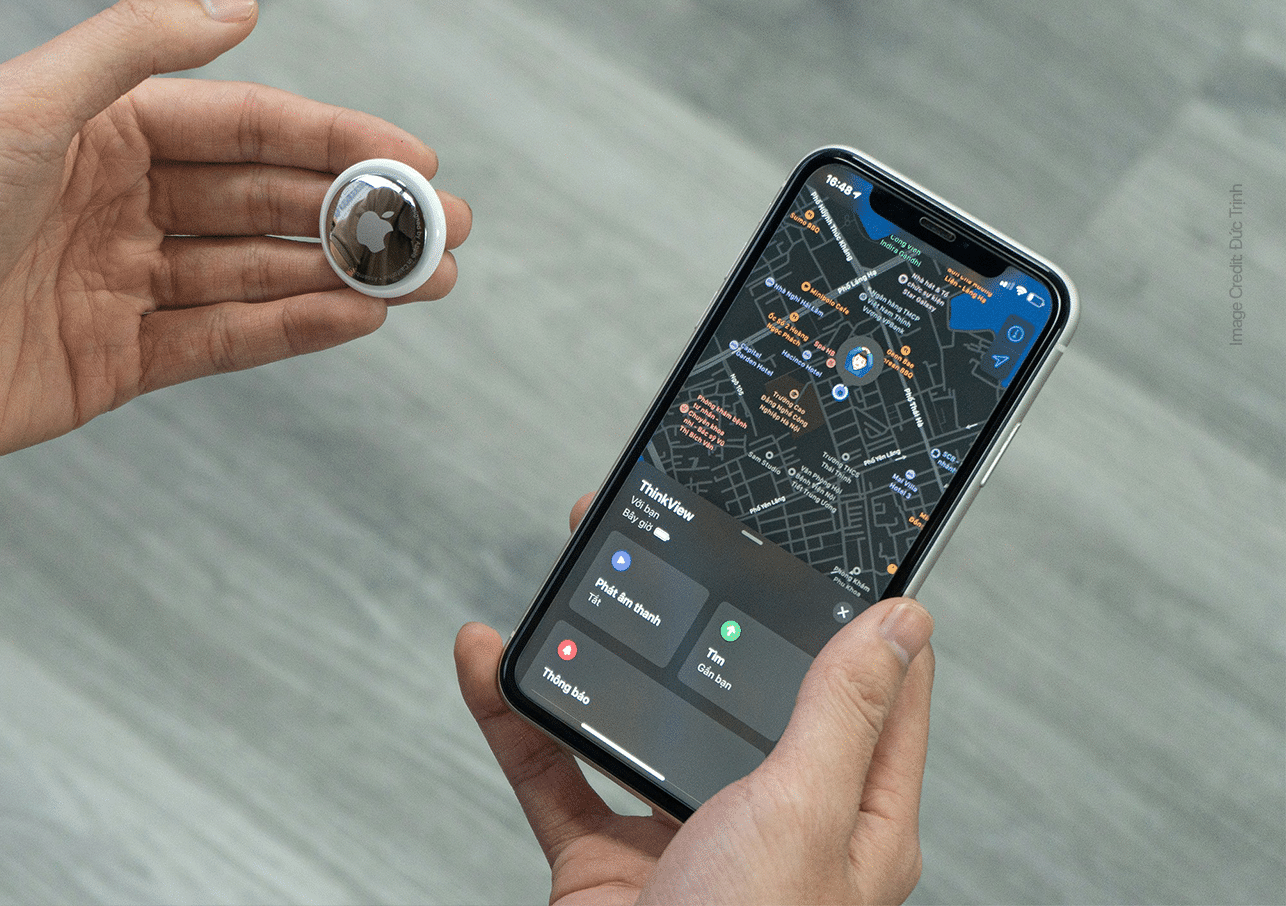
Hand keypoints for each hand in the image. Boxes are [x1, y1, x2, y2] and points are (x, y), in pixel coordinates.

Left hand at [0, 0, 469, 474]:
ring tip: (427, 278)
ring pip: (257, 271)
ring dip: (344, 273)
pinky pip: (222, 339)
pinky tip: (355, 320)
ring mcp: (120, 284)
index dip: (340, 137)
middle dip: (361, 212)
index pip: (248, 128)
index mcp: (103, 132)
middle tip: (448, 227)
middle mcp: (119, 202)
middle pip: (266, 201)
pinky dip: (291, 329)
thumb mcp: (24, 106)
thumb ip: (134, 47)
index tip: (418, 155)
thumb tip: (242, 6)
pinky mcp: (113, 363)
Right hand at [456, 494, 933, 904]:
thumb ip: (842, 714)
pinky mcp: (606, 861)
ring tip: (572, 576)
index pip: (873, 690)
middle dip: (700, 606)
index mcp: (852, 813)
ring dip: (596, 650)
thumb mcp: (808, 816)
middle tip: (671, 528)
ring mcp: (685, 840)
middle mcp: (773, 821)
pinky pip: (553, 773)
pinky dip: (515, 717)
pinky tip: (489, 665)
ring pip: (639, 716)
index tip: (835, 538)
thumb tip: (900, 624)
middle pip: (738, 687)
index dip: (858, 610)